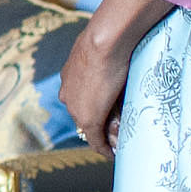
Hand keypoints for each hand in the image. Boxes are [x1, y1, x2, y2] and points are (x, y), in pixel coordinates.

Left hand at [63, 0, 176, 155]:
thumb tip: (123, 45)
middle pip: (83, 114)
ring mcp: (76, 107)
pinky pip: (95, 140)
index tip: (106, 113)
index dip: (94, 106)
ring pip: (89, 127)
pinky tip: (112, 154)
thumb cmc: (109, 37)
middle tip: (114, 133)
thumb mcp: (104, 46)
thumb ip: (107, 53)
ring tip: (116, 144)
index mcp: (70, 76)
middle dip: (97, 124)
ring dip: (102, 135)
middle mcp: (68, 93)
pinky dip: (103, 148)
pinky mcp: (88, 118)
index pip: (81, 97)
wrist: (105, 40)